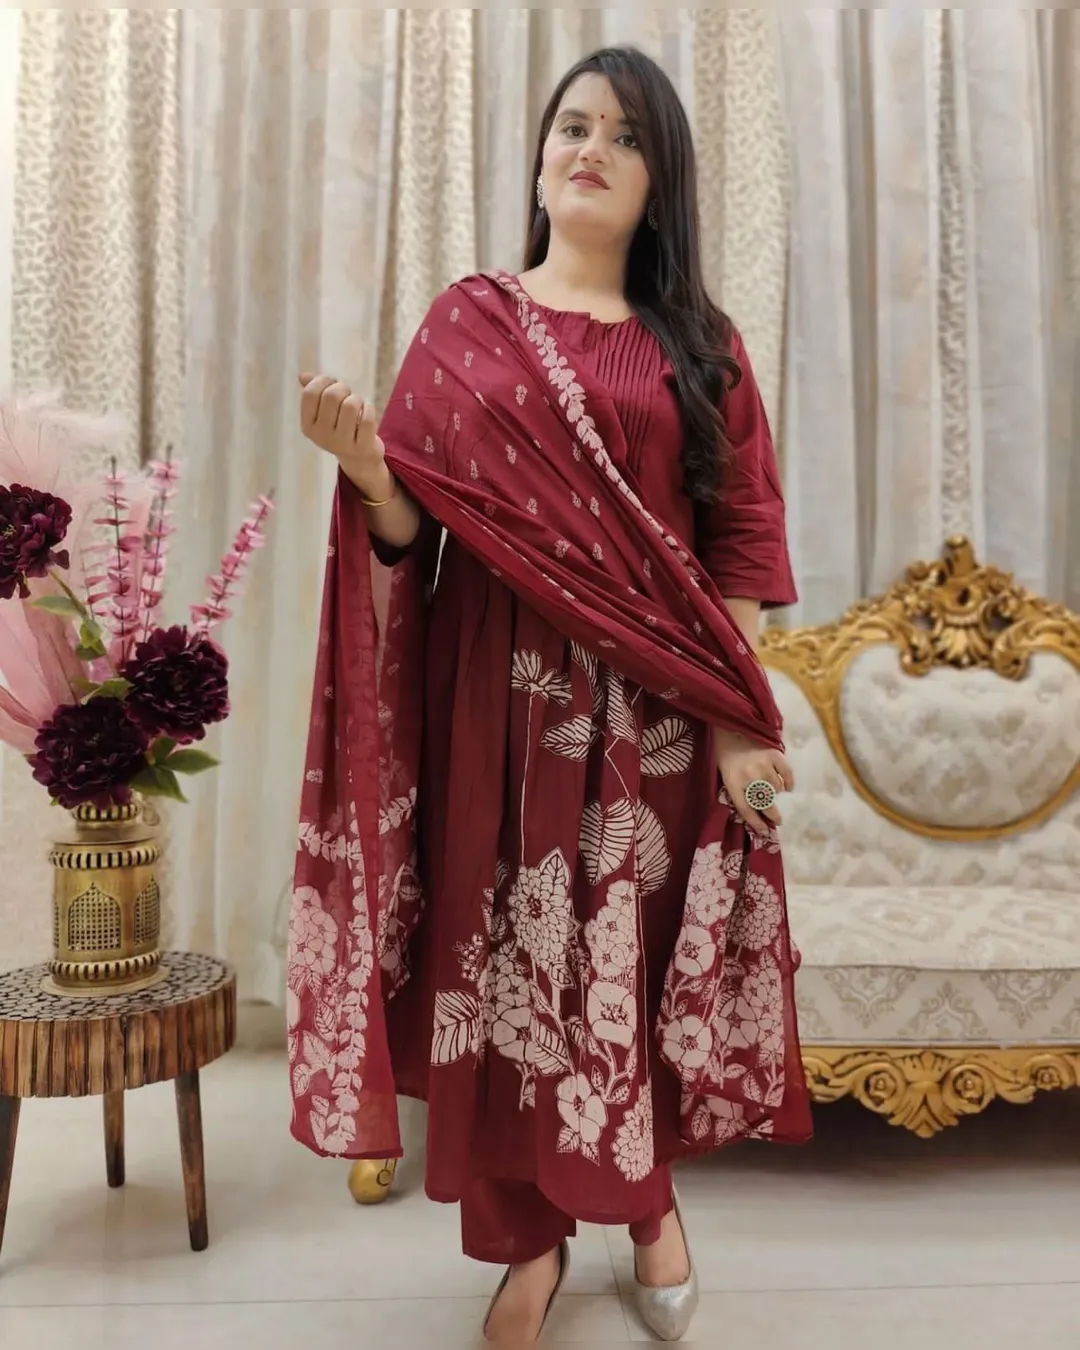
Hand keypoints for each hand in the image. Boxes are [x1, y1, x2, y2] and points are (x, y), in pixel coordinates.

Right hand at [298, 373, 389, 499]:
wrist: (359, 458)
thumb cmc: (339, 427)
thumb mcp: (323, 414)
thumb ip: (313, 393)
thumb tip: (302, 376)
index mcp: (308, 426)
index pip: (310, 393)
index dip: (323, 381)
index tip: (331, 383)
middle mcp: (321, 436)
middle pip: (331, 395)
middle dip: (343, 388)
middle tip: (347, 394)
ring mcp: (342, 443)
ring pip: (351, 404)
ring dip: (357, 399)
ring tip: (357, 405)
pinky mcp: (362, 446)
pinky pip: (367, 417)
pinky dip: (369, 408)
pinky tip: (366, 412)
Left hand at [713, 728, 794, 832]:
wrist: (732, 725)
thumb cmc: (726, 753)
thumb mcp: (724, 774)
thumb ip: (737, 790)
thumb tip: (755, 810)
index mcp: (732, 782)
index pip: (746, 810)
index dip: (756, 823)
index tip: (764, 831)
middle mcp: (749, 777)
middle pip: (765, 804)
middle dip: (773, 815)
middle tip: (778, 820)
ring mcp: (763, 765)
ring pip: (776, 789)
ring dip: (776, 792)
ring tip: (771, 789)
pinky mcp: (774, 754)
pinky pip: (787, 774)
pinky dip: (789, 781)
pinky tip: (787, 785)